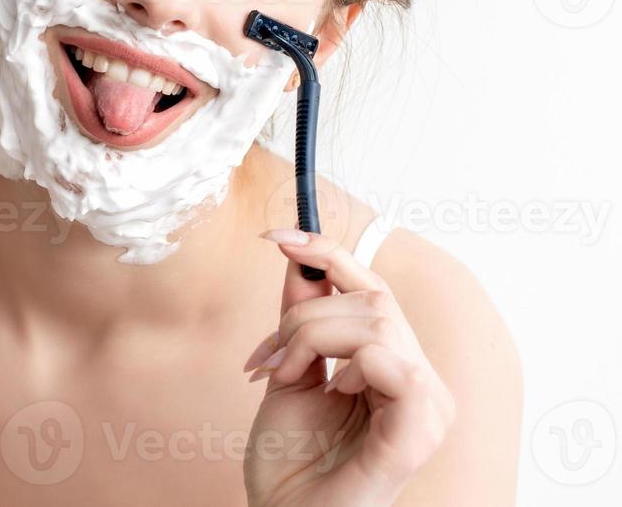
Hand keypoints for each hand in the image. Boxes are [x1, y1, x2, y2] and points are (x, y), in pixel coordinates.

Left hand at [242, 228, 455, 506]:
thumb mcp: (289, 368)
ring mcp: (427, 408)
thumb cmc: (290, 460)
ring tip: (285, 376)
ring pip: (376, 322)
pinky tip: (333, 391)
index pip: (371, 288)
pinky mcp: (419, 433)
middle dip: (305, 314)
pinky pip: (395, 364)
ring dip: (313, 337)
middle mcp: (420, 381)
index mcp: (394, 366)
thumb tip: (298, 255)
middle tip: (269, 356)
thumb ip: (300, 314)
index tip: (275, 234)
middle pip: (371, 299)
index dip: (327, 252)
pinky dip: (352, 364)